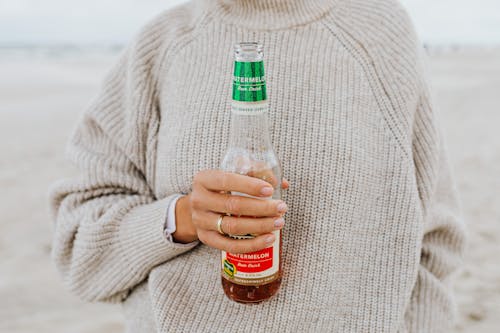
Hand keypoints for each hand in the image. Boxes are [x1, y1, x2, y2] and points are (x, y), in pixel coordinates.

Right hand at [172, 170, 288, 253]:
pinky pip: (230, 245)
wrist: (201, 207)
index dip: (249, 185)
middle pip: (232, 205)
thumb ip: (256, 172)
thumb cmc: (223, 187)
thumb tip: (281, 183)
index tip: (270, 190)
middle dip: (261, 207)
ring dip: (260, 226)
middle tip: (281, 207)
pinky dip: (252, 244)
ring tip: (279, 222)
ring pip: (233, 227)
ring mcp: (201, 221)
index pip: (226, 180)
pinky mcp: (206, 238)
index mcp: (204, 179)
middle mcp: (199, 200)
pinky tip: (269, 239)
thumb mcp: (233, 173)